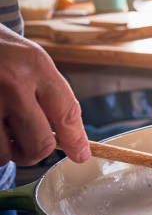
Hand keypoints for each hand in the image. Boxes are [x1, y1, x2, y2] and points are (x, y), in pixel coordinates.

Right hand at [0, 24, 89, 165]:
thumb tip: (71, 140)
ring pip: (5, 154)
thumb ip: (51, 95)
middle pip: (39, 143)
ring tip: (1, 130)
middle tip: (27, 145)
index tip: (81, 155)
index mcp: (35, 64)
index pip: (66, 112)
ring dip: (5, 151)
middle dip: (35, 152)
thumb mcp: (30, 59)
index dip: (76, 140)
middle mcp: (11, 81)